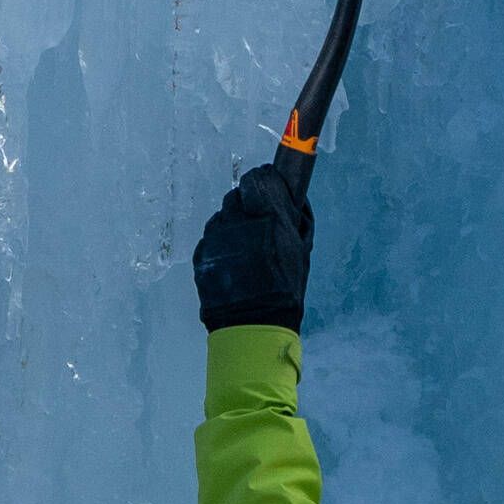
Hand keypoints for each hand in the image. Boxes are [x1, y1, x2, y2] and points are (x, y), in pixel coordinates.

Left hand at [194, 148, 316, 333]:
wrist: (254, 323)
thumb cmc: (286, 288)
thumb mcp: (302, 250)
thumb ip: (296, 216)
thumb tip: (290, 193)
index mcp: (268, 219)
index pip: (257, 180)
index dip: (261, 180)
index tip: (264, 184)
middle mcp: (239, 224)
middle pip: (236, 196)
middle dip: (246, 204)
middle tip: (256, 220)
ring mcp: (216, 240)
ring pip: (221, 217)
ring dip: (232, 224)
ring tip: (244, 246)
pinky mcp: (201, 255)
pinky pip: (210, 238)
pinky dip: (220, 244)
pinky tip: (232, 260)